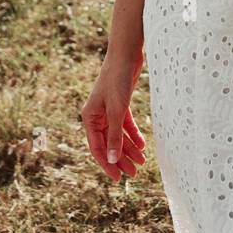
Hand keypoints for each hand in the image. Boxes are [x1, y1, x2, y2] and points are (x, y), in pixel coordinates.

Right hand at [82, 48, 147, 181]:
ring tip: (142, 162)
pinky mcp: (120, 104)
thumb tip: (111, 160)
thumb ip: (114, 135)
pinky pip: (125, 125)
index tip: (118, 178)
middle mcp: (97, 116)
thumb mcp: (117, 110)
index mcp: (90, 118)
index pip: (97, 148)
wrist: (126, 54)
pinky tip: (142, 145)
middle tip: (134, 174)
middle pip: (108, 144)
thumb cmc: (117, 79)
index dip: (107, 164)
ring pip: (118, 135)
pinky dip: (133, 135)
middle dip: (121, 159)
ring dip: (129, 149)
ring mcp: (109, 110)